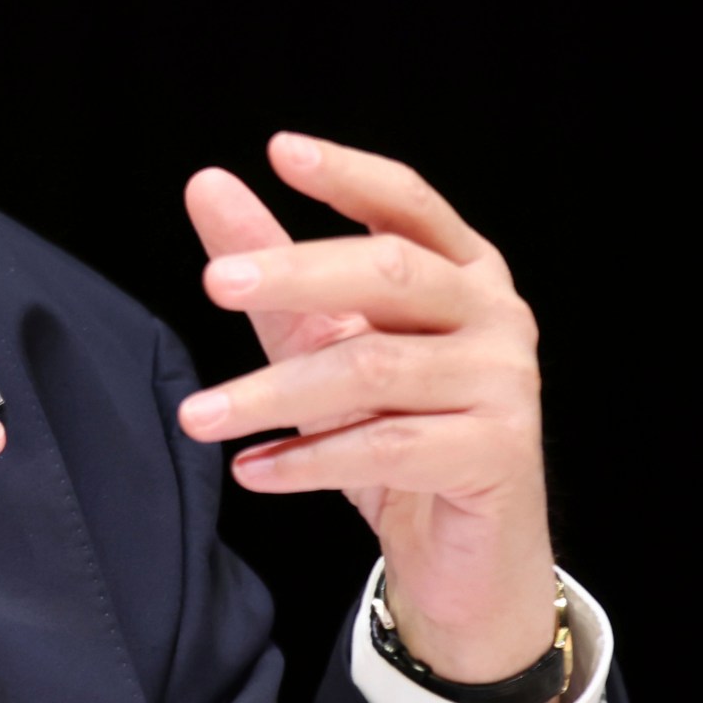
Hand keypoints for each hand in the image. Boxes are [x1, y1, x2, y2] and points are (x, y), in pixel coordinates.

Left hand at [174, 134, 562, 702]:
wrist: (459, 551)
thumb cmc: (392, 426)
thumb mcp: (321, 339)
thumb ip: (271, 266)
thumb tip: (206, 184)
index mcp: (461, 269)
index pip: (406, 203)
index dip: (348, 175)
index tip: (280, 151)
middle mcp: (494, 313)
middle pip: (391, 272)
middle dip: (295, 273)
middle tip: (214, 283)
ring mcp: (506, 382)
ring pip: (375, 369)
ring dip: (272, 393)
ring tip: (197, 416)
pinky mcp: (500, 452)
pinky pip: (390, 448)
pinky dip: (310, 461)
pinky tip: (252, 470)